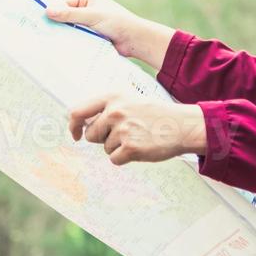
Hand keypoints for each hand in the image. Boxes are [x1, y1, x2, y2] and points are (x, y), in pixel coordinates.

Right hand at [44, 0, 173, 70]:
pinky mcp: (89, 35)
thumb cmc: (117, 22)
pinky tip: (60, 49)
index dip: (52, 12)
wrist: (134, 40)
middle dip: (55, 24)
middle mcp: (85, 7)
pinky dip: (70, 41)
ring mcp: (87, 22)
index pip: (63, 3)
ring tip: (47, 43)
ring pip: (68, 28)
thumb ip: (70, 15)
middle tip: (38, 34)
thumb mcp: (92, 16)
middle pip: (64, 16)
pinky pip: (75, 37)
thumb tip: (47, 11)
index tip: (38, 21)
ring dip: (62, 34)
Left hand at [67, 95, 206, 164]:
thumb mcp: (129, 99)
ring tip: (137, 137)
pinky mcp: (130, 148)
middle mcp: (115, 111)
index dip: (73, 125)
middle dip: (103, 138)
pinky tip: (139, 147)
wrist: (182, 125)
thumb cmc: (155, 114)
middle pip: (91, 134)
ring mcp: (123, 130)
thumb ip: (106, 107)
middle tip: (125, 133)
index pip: (78, 111)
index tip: (76, 134)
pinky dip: (124, 158)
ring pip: (104, 148)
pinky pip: (114, 159)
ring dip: (117, 147)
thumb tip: (81, 122)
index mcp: (112, 96)